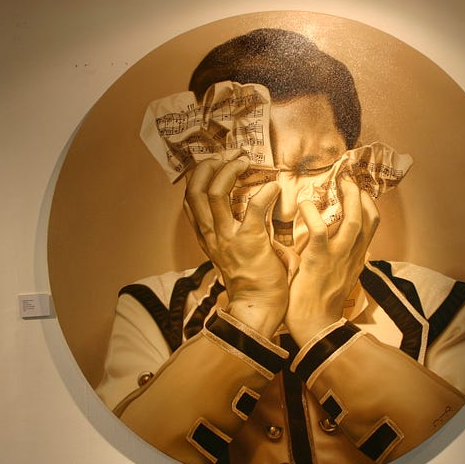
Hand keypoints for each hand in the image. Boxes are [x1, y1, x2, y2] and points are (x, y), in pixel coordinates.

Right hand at [184, 157, 287, 334]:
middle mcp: (211, 234)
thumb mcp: (232, 252)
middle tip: (230, 156)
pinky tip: (275, 187)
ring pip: (214, 192)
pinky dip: (265, 192)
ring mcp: (228, 237)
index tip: (218, 162)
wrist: (258, 307)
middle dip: (209, 165)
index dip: (200, 174)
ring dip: (229, 171)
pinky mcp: (251, 241)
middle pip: (194, 190)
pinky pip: (254, 206)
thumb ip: (232, 230)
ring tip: (244, 162)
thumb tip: (247, 207)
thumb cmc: (252, 280)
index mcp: (206, 236)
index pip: (189, 198)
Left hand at [285, 178, 379, 345]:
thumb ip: (333, 261)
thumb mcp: (333, 280)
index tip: (358, 191)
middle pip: (368, 219)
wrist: (313, 328)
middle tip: (348, 179)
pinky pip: (319, 229)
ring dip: (348, 198)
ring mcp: (338, 258)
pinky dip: (311, 213)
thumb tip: (320, 246)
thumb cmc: (317, 306)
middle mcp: (352, 257)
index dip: (367, 205)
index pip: (371, 227)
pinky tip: (303, 204)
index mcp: (356, 260)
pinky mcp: (318, 260)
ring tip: (339, 183)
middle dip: (361, 195)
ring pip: (353, 220)